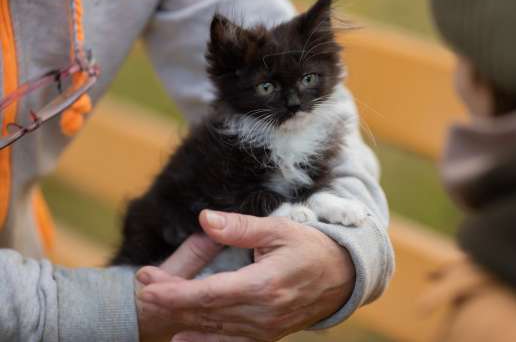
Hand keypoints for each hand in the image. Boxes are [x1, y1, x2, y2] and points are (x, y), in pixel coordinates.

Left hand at [137, 210, 355, 341]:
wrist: (342, 276)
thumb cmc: (309, 247)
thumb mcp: (277, 229)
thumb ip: (239, 227)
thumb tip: (204, 218)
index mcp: (263, 285)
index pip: (208, 293)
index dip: (174, 292)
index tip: (146, 284)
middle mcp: (261, 314)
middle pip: (204, 313)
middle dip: (169, 303)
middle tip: (140, 291)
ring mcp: (265, 329)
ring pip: (213, 329)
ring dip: (181, 318)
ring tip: (152, 306)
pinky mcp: (267, 335)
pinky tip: (182, 338)